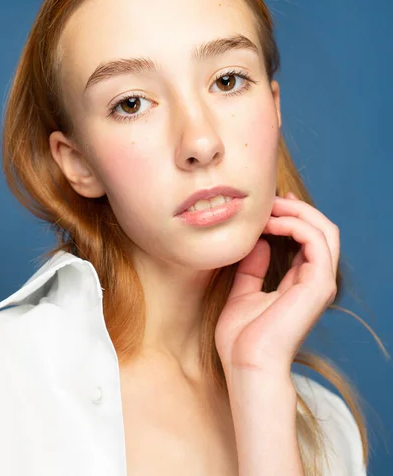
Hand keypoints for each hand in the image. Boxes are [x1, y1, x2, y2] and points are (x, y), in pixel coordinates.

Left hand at [215, 192, 338, 377]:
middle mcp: (315, 281)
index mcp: (300, 283)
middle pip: (321, 230)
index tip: (266, 205)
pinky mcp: (319, 284)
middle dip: (296, 209)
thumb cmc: (241, 338)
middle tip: (269, 200)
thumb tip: (255, 242)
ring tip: (269, 208)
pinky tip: (270, 223)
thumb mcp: (242, 293)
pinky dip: (295, 224)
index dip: (289, 217)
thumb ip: (251, 268)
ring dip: (296, 212)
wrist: (246, 364)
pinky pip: (316, 240)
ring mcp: (320, 282)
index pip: (306, 240)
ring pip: (324, 229)